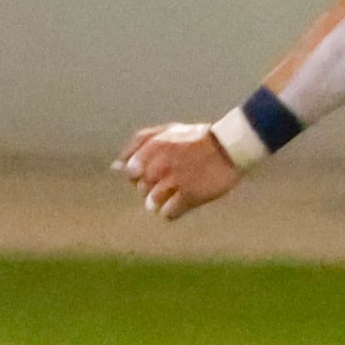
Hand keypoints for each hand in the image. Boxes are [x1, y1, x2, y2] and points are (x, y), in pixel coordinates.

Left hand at [117, 122, 242, 221]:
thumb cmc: (194, 139)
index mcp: (153, 147)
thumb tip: (116, 166)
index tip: (151, 172)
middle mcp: (160, 165)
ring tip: (174, 192)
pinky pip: (168, 213)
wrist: (228, 148)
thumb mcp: (166, 132)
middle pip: (140, 188)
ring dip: (160, 201)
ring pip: (152, 203)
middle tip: (168, 181)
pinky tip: (181, 201)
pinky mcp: (190, 196)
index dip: (138, 174)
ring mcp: (175, 181)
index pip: (129, 171)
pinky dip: (171, 211)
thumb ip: (139, 145)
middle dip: (150, 187)